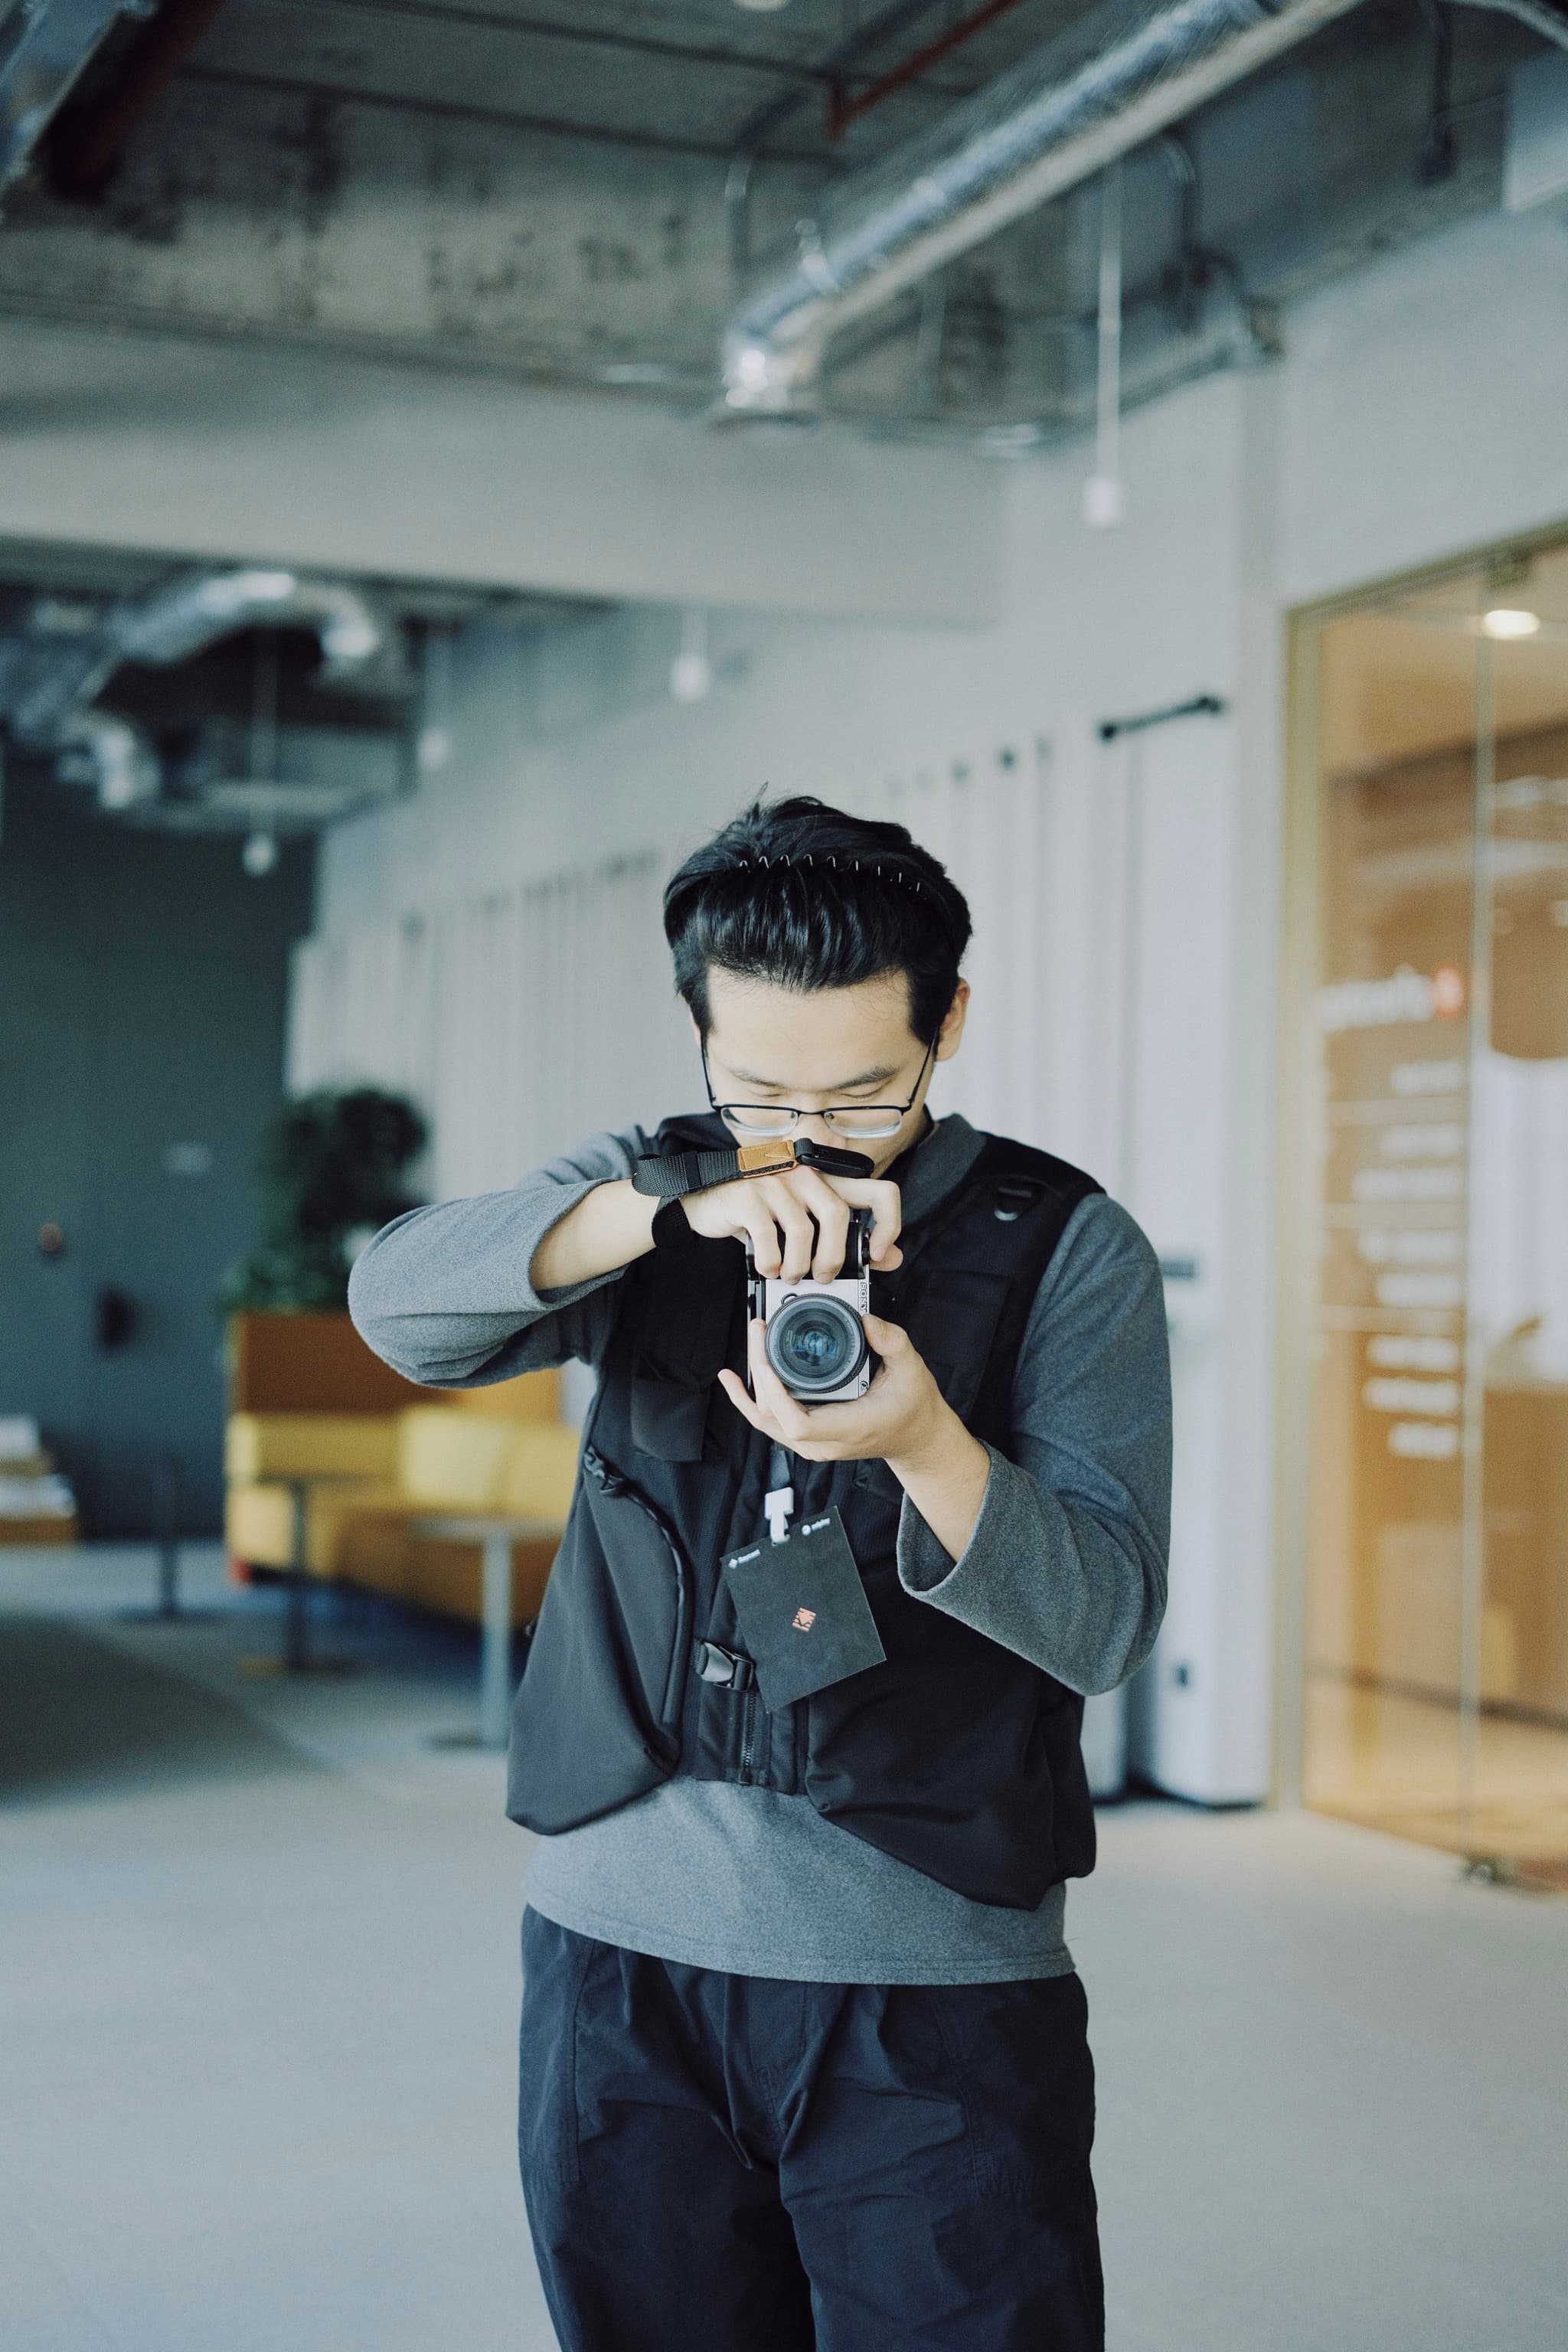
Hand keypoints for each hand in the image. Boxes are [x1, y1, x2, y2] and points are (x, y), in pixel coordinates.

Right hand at [682, 1167, 901, 1281]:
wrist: (703, 1202)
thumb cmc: (760, 1214)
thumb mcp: (805, 1221)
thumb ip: (846, 1237)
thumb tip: (892, 1257)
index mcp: (828, 1179)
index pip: (881, 1191)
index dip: (889, 1225)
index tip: (875, 1255)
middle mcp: (805, 1173)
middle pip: (838, 1215)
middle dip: (833, 1257)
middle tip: (822, 1277)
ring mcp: (775, 1181)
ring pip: (803, 1230)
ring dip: (797, 1266)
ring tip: (788, 1276)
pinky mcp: (748, 1195)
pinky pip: (769, 1237)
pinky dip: (770, 1263)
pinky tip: (767, 1267)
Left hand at [718, 1312, 944, 1466]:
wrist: (916, 1436)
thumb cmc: (912, 1406)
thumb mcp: (912, 1369)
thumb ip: (892, 1342)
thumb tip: (865, 1319)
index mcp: (848, 1428)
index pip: (798, 1425)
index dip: (775, 1396)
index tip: (767, 1363)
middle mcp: (824, 1442)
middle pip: (774, 1416)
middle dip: (759, 1372)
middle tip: (759, 1329)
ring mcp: (813, 1444)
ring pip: (766, 1420)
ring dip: (750, 1384)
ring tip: (748, 1344)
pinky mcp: (807, 1437)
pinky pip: (770, 1422)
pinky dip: (748, 1402)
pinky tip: (732, 1383)